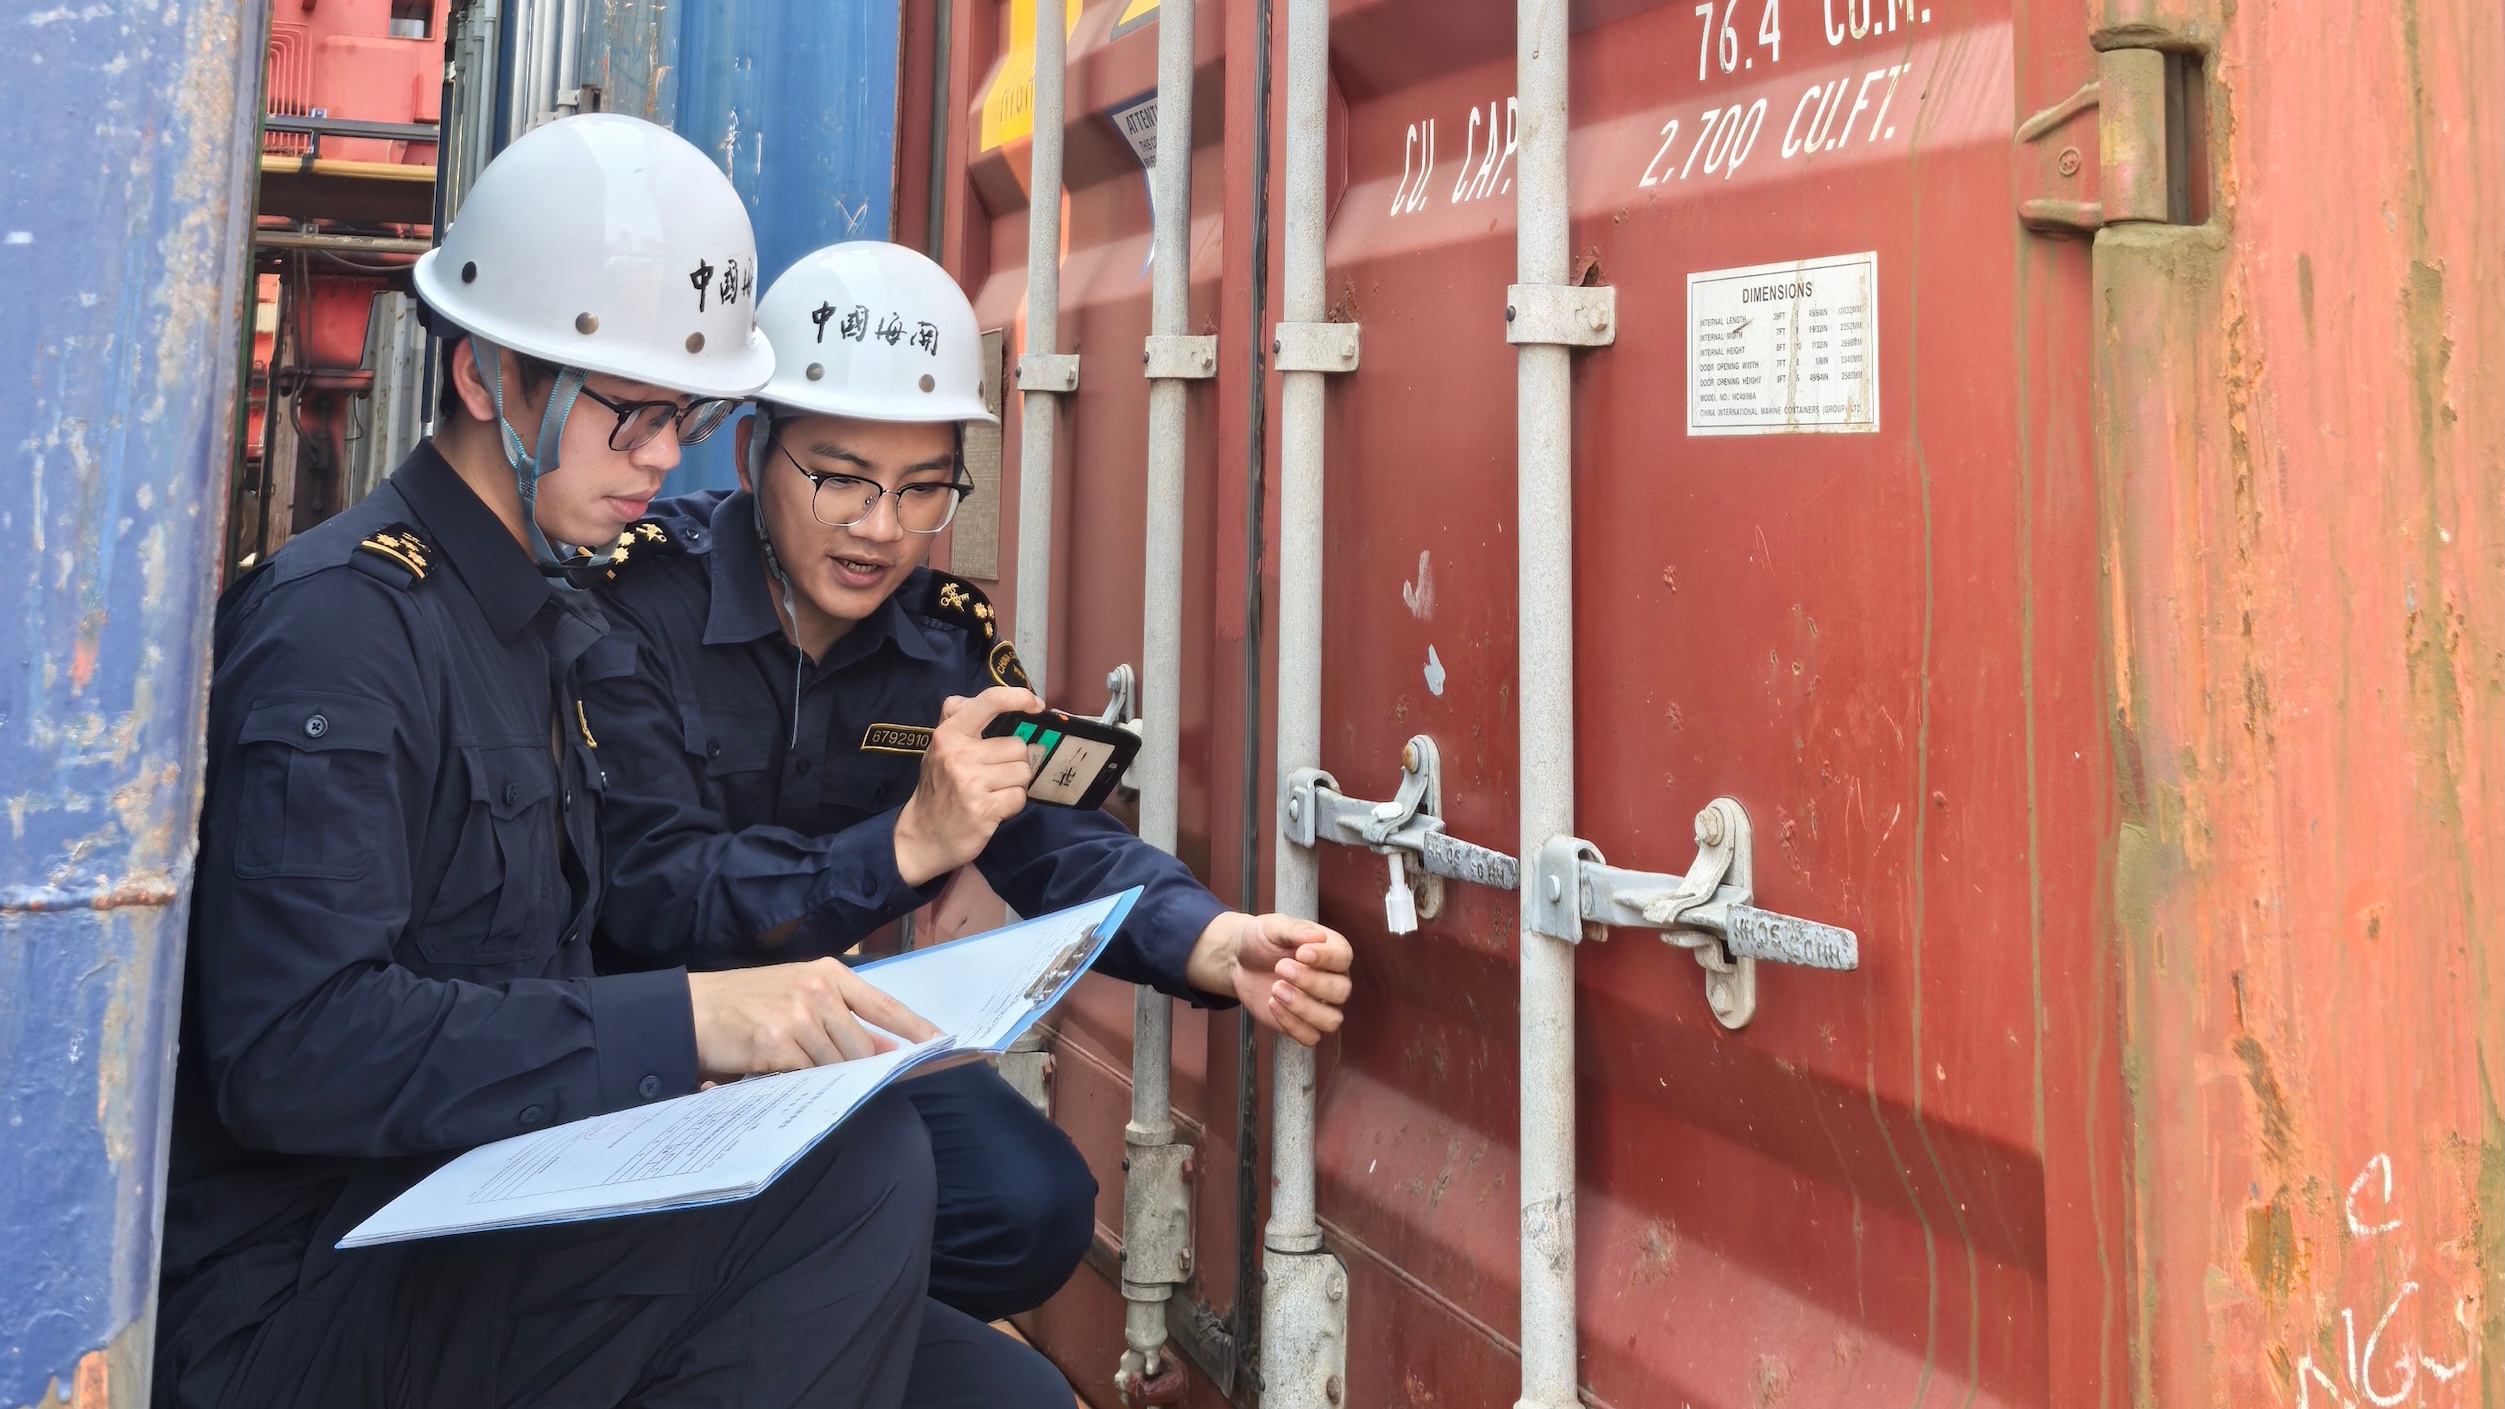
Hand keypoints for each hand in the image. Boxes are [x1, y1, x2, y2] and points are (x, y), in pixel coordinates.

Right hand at [687, 959, 942, 1082]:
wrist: (688, 1011)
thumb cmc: (743, 1003)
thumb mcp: (796, 995)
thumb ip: (840, 1017)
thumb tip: (883, 1047)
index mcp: (828, 974)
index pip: (884, 1004)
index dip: (914, 1027)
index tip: (940, 1042)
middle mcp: (818, 990)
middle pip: (861, 1047)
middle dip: (856, 1069)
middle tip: (840, 1078)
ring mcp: (799, 1016)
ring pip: (836, 1065)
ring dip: (822, 1077)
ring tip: (792, 1069)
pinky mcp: (778, 1044)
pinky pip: (806, 1077)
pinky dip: (798, 1083)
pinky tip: (777, 1074)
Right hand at [892, 684, 1045, 885]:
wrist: (921, 837)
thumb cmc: (938, 788)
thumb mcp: (940, 747)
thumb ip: (961, 718)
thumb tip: (997, 699)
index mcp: (949, 734)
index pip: (990, 701)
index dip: (1019, 697)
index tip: (1035, 705)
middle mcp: (958, 755)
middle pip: (1018, 746)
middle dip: (1014, 762)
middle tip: (994, 776)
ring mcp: (970, 783)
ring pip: (1023, 772)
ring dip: (1015, 784)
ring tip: (993, 792)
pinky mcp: (983, 809)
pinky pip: (1020, 797)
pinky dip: (1012, 805)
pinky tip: (993, 808)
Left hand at [1187, 912, 1354, 1046]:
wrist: (1240, 961)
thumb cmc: (1262, 940)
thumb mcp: (1274, 926)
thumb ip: (1295, 929)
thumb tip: (1317, 936)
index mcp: (1332, 952)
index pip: (1344, 958)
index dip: (1325, 958)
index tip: (1301, 953)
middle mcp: (1333, 980)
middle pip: (1341, 991)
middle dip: (1311, 982)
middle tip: (1280, 967)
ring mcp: (1321, 1005)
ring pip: (1331, 1020)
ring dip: (1303, 1007)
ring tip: (1276, 989)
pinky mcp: (1304, 1024)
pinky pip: (1311, 1037)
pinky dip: (1292, 1024)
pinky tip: (1272, 1005)